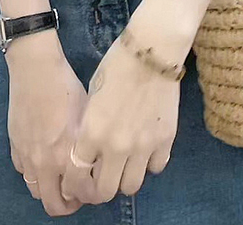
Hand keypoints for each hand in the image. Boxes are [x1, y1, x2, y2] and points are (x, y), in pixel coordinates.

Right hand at [6, 30, 88, 216]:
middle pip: (55, 205)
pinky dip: (35, 174)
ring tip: (63, 179)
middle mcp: (45, 162)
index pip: (82, 194)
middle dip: (70, 205)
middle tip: (80, 193)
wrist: (35, 69)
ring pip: (37, 192)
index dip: (93, 194)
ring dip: (51, 191)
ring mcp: (27, 156)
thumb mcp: (88, 115)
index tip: (99, 186)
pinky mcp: (14, 147)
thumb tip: (98, 162)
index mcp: (68, 154)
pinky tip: (45, 160)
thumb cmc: (65, 86)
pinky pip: (24, 173)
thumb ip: (91, 144)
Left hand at [59, 33, 180, 203]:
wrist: (151, 51)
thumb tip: (90, 151)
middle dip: (101, 189)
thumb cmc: (116, 66)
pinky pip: (156, 168)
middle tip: (103, 178)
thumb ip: (90, 128)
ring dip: (126, 178)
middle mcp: (116, 146)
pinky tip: (146, 149)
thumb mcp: (92, 97)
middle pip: (106, 191)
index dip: (77, 184)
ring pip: (132, 186)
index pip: (78, 177)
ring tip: (125, 164)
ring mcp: (143, 146)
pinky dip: (149, 163)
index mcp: (92, 133)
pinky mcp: (165, 140)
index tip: (80, 181)